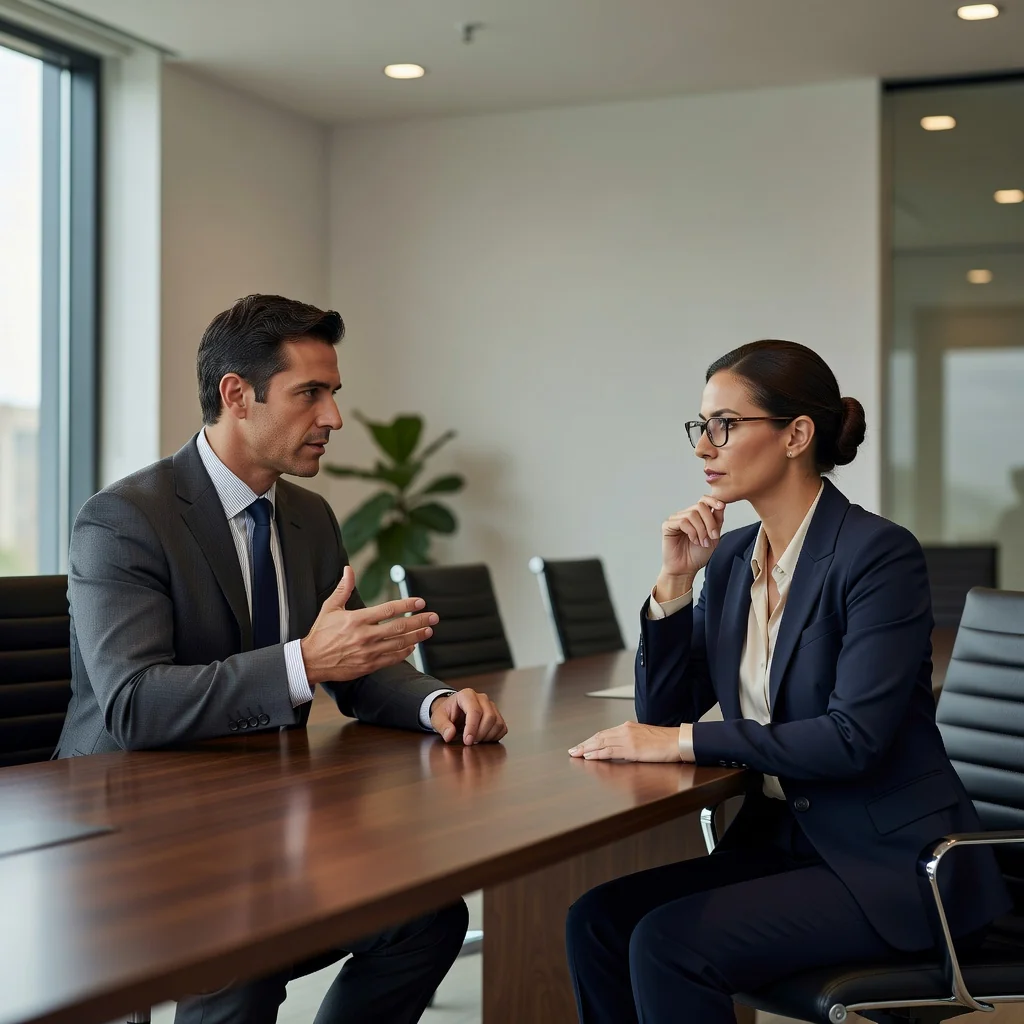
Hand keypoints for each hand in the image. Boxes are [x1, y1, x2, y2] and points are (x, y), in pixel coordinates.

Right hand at [300, 566, 438, 684]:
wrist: (310, 661)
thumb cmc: (321, 633)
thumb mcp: (330, 608)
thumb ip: (343, 588)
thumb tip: (348, 569)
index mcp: (357, 619)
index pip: (388, 610)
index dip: (406, 604)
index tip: (420, 601)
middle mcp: (365, 636)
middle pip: (399, 627)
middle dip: (419, 621)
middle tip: (434, 617)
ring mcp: (368, 652)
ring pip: (399, 644)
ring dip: (416, 637)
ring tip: (428, 630)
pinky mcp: (368, 665)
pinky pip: (391, 659)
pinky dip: (404, 653)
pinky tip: (412, 647)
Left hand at [430, 688, 507, 744]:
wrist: (453, 711)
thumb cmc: (447, 713)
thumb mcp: (438, 718)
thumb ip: (443, 726)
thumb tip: (449, 735)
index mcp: (466, 695)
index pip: (475, 710)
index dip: (472, 728)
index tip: (467, 741)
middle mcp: (482, 698)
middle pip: (489, 716)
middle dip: (480, 733)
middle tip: (470, 742)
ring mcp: (491, 706)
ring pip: (497, 722)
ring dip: (487, 736)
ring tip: (475, 740)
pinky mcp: (497, 715)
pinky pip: (502, 727)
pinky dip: (494, 736)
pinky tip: (483, 739)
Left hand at [568, 721, 680, 761]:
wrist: (678, 741)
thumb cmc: (665, 742)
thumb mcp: (644, 739)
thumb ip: (631, 741)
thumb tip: (620, 749)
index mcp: (628, 727)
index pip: (604, 733)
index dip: (591, 740)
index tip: (582, 745)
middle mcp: (625, 730)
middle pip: (599, 737)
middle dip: (584, 744)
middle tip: (573, 750)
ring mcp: (628, 739)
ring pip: (601, 743)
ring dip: (586, 749)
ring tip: (576, 754)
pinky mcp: (632, 748)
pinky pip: (610, 751)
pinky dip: (598, 753)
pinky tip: (590, 756)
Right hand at [657, 497, 725, 597]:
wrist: (686, 569)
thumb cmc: (698, 555)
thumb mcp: (713, 536)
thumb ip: (717, 520)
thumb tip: (721, 504)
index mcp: (697, 516)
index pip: (703, 500)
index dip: (712, 500)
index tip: (721, 507)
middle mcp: (686, 515)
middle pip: (700, 506)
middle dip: (710, 522)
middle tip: (712, 537)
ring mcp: (676, 519)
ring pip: (692, 514)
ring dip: (701, 530)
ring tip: (702, 542)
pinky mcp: (668, 525)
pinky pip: (682, 521)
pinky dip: (692, 532)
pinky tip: (693, 540)